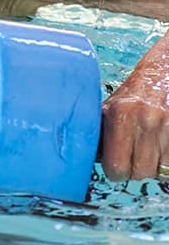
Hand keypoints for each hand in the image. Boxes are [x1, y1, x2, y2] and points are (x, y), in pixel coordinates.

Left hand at [102, 56, 168, 180]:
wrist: (164, 71)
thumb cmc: (134, 93)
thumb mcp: (110, 108)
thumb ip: (100, 134)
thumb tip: (85, 162)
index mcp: (120, 114)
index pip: (116, 168)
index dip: (116, 170)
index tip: (118, 164)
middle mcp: (145, 119)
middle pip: (141, 173)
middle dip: (137, 170)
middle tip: (136, 157)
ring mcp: (168, 124)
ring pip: (161, 170)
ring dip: (156, 165)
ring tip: (151, 146)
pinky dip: (168, 158)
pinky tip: (163, 144)